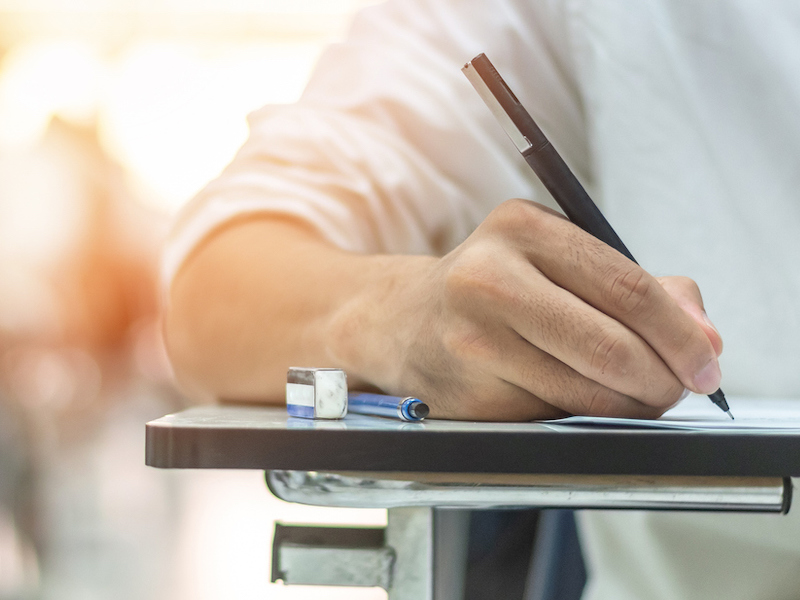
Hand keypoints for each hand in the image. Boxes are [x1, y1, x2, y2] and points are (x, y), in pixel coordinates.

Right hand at [330, 199, 722, 420]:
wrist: (403, 321)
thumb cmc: (492, 290)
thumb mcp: (558, 261)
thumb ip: (639, 287)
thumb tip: (703, 334)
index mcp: (522, 229)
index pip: (625, 285)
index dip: (678, 333)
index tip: (705, 360)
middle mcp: (489, 278)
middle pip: (610, 343)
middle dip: (662, 378)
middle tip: (678, 388)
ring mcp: (472, 339)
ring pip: (586, 391)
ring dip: (630, 404)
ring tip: (638, 396)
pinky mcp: (467, 391)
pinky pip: (553, 416)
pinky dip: (586, 417)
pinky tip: (583, 400)